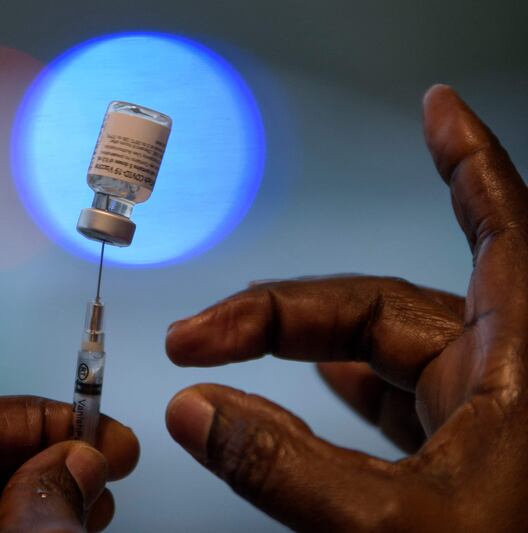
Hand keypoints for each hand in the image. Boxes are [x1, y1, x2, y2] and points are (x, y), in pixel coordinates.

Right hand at [164, 85, 527, 530]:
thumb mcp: (393, 529)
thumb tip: (201, 413)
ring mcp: (484, 414)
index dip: (463, 158)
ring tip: (228, 346)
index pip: (496, 225)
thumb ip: (285, 468)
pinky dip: (337, 387)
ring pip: (379, 353)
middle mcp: (505, 374)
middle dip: (280, 313)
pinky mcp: (467, 451)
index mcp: (521, 363)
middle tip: (203, 335)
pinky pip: (390, 397)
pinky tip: (300, 386)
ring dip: (301, 348)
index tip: (436, 110)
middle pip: (378, 305)